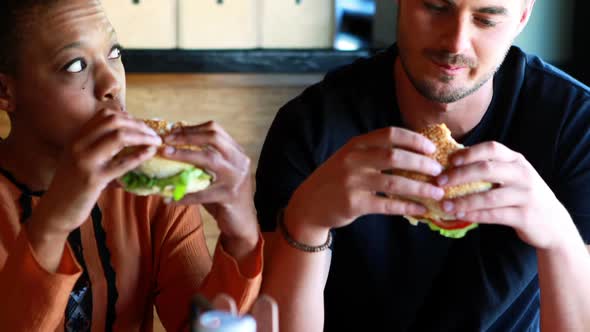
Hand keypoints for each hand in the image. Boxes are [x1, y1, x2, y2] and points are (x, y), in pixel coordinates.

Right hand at [32, 109, 161, 235]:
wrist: (56, 211)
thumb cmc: (73, 186)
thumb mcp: (80, 159)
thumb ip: (97, 146)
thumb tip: (128, 135)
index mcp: (77, 138)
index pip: (105, 115)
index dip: (128, 117)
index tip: (142, 126)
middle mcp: (79, 145)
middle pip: (114, 121)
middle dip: (139, 125)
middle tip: (154, 134)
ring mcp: (85, 161)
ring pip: (119, 137)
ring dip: (143, 136)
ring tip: (157, 142)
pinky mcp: (93, 179)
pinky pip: (122, 163)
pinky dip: (140, 155)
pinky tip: (150, 153)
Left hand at [162, 121, 258, 251]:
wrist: (243, 222)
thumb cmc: (225, 196)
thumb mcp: (220, 172)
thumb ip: (205, 160)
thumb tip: (174, 147)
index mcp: (237, 152)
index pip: (215, 130)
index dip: (192, 128)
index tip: (172, 131)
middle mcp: (239, 161)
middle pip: (213, 137)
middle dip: (187, 135)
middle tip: (167, 140)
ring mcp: (236, 177)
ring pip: (208, 158)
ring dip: (184, 154)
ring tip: (165, 154)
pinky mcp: (229, 195)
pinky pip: (202, 193)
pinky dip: (184, 195)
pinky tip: (169, 199)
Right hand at [284, 127, 444, 244]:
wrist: (309, 205)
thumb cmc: (336, 180)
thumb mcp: (350, 158)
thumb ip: (374, 152)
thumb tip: (415, 153)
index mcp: (356, 144)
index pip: (390, 134)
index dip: (414, 140)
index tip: (431, 148)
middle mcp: (353, 159)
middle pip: (395, 156)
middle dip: (421, 163)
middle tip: (439, 171)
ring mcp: (352, 182)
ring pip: (394, 182)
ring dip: (420, 188)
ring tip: (438, 192)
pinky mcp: (354, 203)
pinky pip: (387, 204)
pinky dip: (407, 207)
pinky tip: (421, 210)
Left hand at [437, 141, 573, 249]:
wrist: (553, 223)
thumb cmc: (522, 195)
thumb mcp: (512, 176)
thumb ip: (490, 167)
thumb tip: (451, 162)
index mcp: (516, 160)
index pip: (491, 148)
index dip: (469, 153)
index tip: (449, 160)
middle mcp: (522, 174)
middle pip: (486, 170)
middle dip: (459, 175)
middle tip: (439, 182)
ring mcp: (525, 196)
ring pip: (488, 197)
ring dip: (463, 201)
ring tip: (444, 205)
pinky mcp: (525, 217)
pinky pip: (494, 215)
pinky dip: (474, 215)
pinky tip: (459, 216)